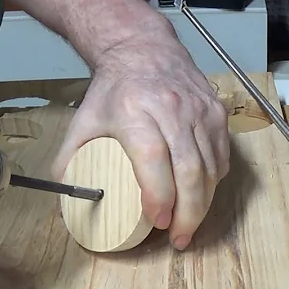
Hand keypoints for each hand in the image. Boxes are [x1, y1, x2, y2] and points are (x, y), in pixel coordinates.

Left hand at [52, 34, 229, 249]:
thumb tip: (67, 197)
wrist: (144, 49)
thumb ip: (69, 159)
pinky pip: (221, 156)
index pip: (153, 159)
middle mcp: (172, 109)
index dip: (158, 195)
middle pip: (189, 170)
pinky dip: (213, 182)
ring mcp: (200, 110)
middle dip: (188, 213)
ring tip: (190, 226)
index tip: (158, 222)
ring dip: (204, 204)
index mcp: (135, 111)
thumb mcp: (83, 120)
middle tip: (179, 239)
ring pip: (211, 167)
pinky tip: (201, 196)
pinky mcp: (217, 112)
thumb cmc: (114, 91)